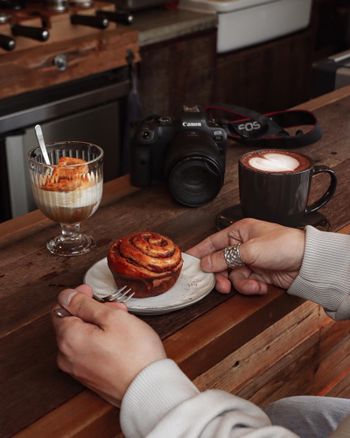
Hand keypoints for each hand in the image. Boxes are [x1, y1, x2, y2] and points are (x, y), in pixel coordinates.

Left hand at [51, 284, 165, 405]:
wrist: (147, 389)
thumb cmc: (134, 354)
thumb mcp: (112, 317)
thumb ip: (84, 304)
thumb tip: (66, 296)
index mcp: (68, 338)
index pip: (60, 308)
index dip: (76, 296)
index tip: (91, 291)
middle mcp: (66, 356)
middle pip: (71, 322)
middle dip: (92, 310)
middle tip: (115, 308)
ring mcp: (77, 369)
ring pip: (81, 337)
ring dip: (98, 325)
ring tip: (121, 322)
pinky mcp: (89, 377)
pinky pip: (87, 351)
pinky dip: (99, 340)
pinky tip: (118, 339)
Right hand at [187, 218, 304, 294]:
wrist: (308, 262)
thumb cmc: (283, 245)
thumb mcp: (249, 250)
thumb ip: (224, 257)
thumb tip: (205, 263)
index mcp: (238, 232)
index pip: (212, 242)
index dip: (199, 252)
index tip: (187, 262)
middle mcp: (241, 246)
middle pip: (219, 263)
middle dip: (221, 276)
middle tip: (221, 285)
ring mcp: (249, 261)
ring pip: (232, 276)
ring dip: (240, 284)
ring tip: (251, 284)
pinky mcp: (258, 274)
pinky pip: (244, 283)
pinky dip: (251, 287)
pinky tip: (261, 286)